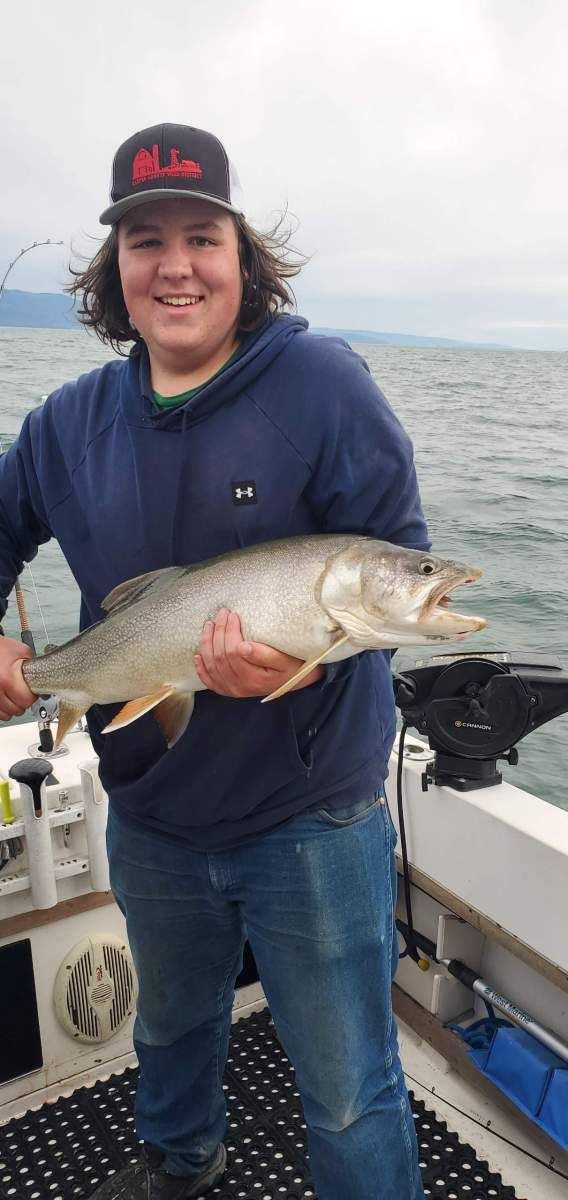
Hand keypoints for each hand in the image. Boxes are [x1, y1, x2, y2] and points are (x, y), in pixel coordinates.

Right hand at [0, 637, 36, 720]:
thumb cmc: (1, 649)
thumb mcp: (23, 652)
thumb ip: (35, 665)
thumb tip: (44, 676)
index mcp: (8, 679)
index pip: (27, 701)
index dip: (32, 696)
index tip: (32, 691)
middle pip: (18, 710)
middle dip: (23, 702)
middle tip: (22, 691)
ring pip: (7, 715)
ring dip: (12, 708)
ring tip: (13, 695)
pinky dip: (3, 709)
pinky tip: (5, 699)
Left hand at [195, 609, 323, 697]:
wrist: (295, 681)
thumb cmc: (292, 667)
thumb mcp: (284, 660)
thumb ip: (264, 654)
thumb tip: (242, 647)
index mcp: (253, 679)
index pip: (233, 653)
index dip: (230, 632)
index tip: (233, 615)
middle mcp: (240, 687)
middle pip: (220, 657)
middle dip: (218, 632)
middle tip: (222, 614)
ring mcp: (232, 690)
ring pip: (211, 666)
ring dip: (207, 644)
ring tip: (209, 625)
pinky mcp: (228, 690)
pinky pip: (210, 680)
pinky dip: (201, 668)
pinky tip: (198, 655)